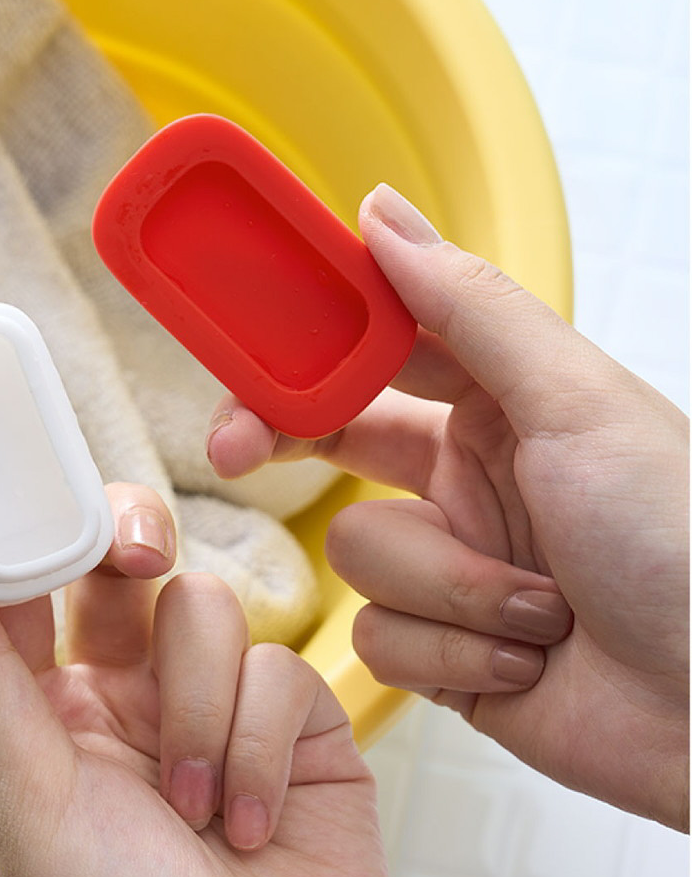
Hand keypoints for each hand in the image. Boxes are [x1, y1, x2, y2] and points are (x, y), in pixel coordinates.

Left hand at [0, 483, 389, 876]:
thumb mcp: (32, 802)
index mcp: (58, 707)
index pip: (40, 585)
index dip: (38, 533)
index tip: (33, 494)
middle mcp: (137, 691)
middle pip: (135, 561)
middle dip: (135, 542)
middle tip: (135, 556)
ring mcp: (219, 699)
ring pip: (206, 610)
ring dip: (200, 710)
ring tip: (198, 806)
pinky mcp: (297, 716)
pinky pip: (279, 668)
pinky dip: (262, 747)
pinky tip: (254, 820)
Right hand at [207, 184, 688, 831]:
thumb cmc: (684, 542)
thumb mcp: (576, 402)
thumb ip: (468, 306)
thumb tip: (380, 212)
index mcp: (501, 403)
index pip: (375, 350)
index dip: (304, 342)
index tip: (242, 346)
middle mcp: (468, 478)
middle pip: (332, 441)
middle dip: (284, 444)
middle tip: (230, 449)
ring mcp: (449, 566)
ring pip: (359, 555)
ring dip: (448, 586)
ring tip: (538, 609)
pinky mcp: (439, 652)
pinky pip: (379, 639)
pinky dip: (452, 656)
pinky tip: (525, 664)